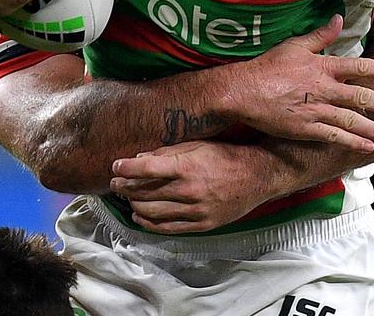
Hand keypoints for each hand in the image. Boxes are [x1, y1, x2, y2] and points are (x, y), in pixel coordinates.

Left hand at [110, 141, 279, 233]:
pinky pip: (167, 228)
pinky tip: (140, 217)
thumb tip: (139, 158)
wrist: (257, 175)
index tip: (115, 166)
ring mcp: (195, 211)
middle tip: (115, 183)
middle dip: (124, 188)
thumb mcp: (198, 145)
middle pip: (144, 193)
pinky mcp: (201, 224)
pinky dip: (148, 224)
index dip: (125, 168)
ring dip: (133, 206)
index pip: (145, 169)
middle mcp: (189, 190)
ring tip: (127, 199)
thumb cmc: (226, 155)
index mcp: (187, 166)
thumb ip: (167, 152)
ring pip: (151, 213)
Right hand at [219, 15, 373, 153]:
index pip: (359, 67)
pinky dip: (352, 142)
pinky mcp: (306, 129)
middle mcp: (324, 89)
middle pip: (361, 97)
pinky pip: (334, 137)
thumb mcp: (294, 45)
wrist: (243, 92)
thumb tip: (339, 18)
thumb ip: (320, 35)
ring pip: (352, 120)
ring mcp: (316, 111)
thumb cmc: (267, 66)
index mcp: (322, 67)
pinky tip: (366, 146)